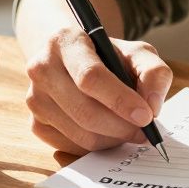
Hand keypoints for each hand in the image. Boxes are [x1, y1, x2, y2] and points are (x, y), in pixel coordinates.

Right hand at [24, 27, 172, 154]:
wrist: (76, 61)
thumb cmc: (109, 57)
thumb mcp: (137, 53)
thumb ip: (153, 72)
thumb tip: (152, 106)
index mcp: (65, 41)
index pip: (90, 76)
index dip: (120, 100)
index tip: (146, 116)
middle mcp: (42, 68)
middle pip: (85, 111)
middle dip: (122, 127)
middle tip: (146, 131)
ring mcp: (34, 98)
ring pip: (80, 134)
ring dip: (113, 138)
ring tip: (130, 130)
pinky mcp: (36, 123)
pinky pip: (72, 146)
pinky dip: (98, 145)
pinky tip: (109, 132)